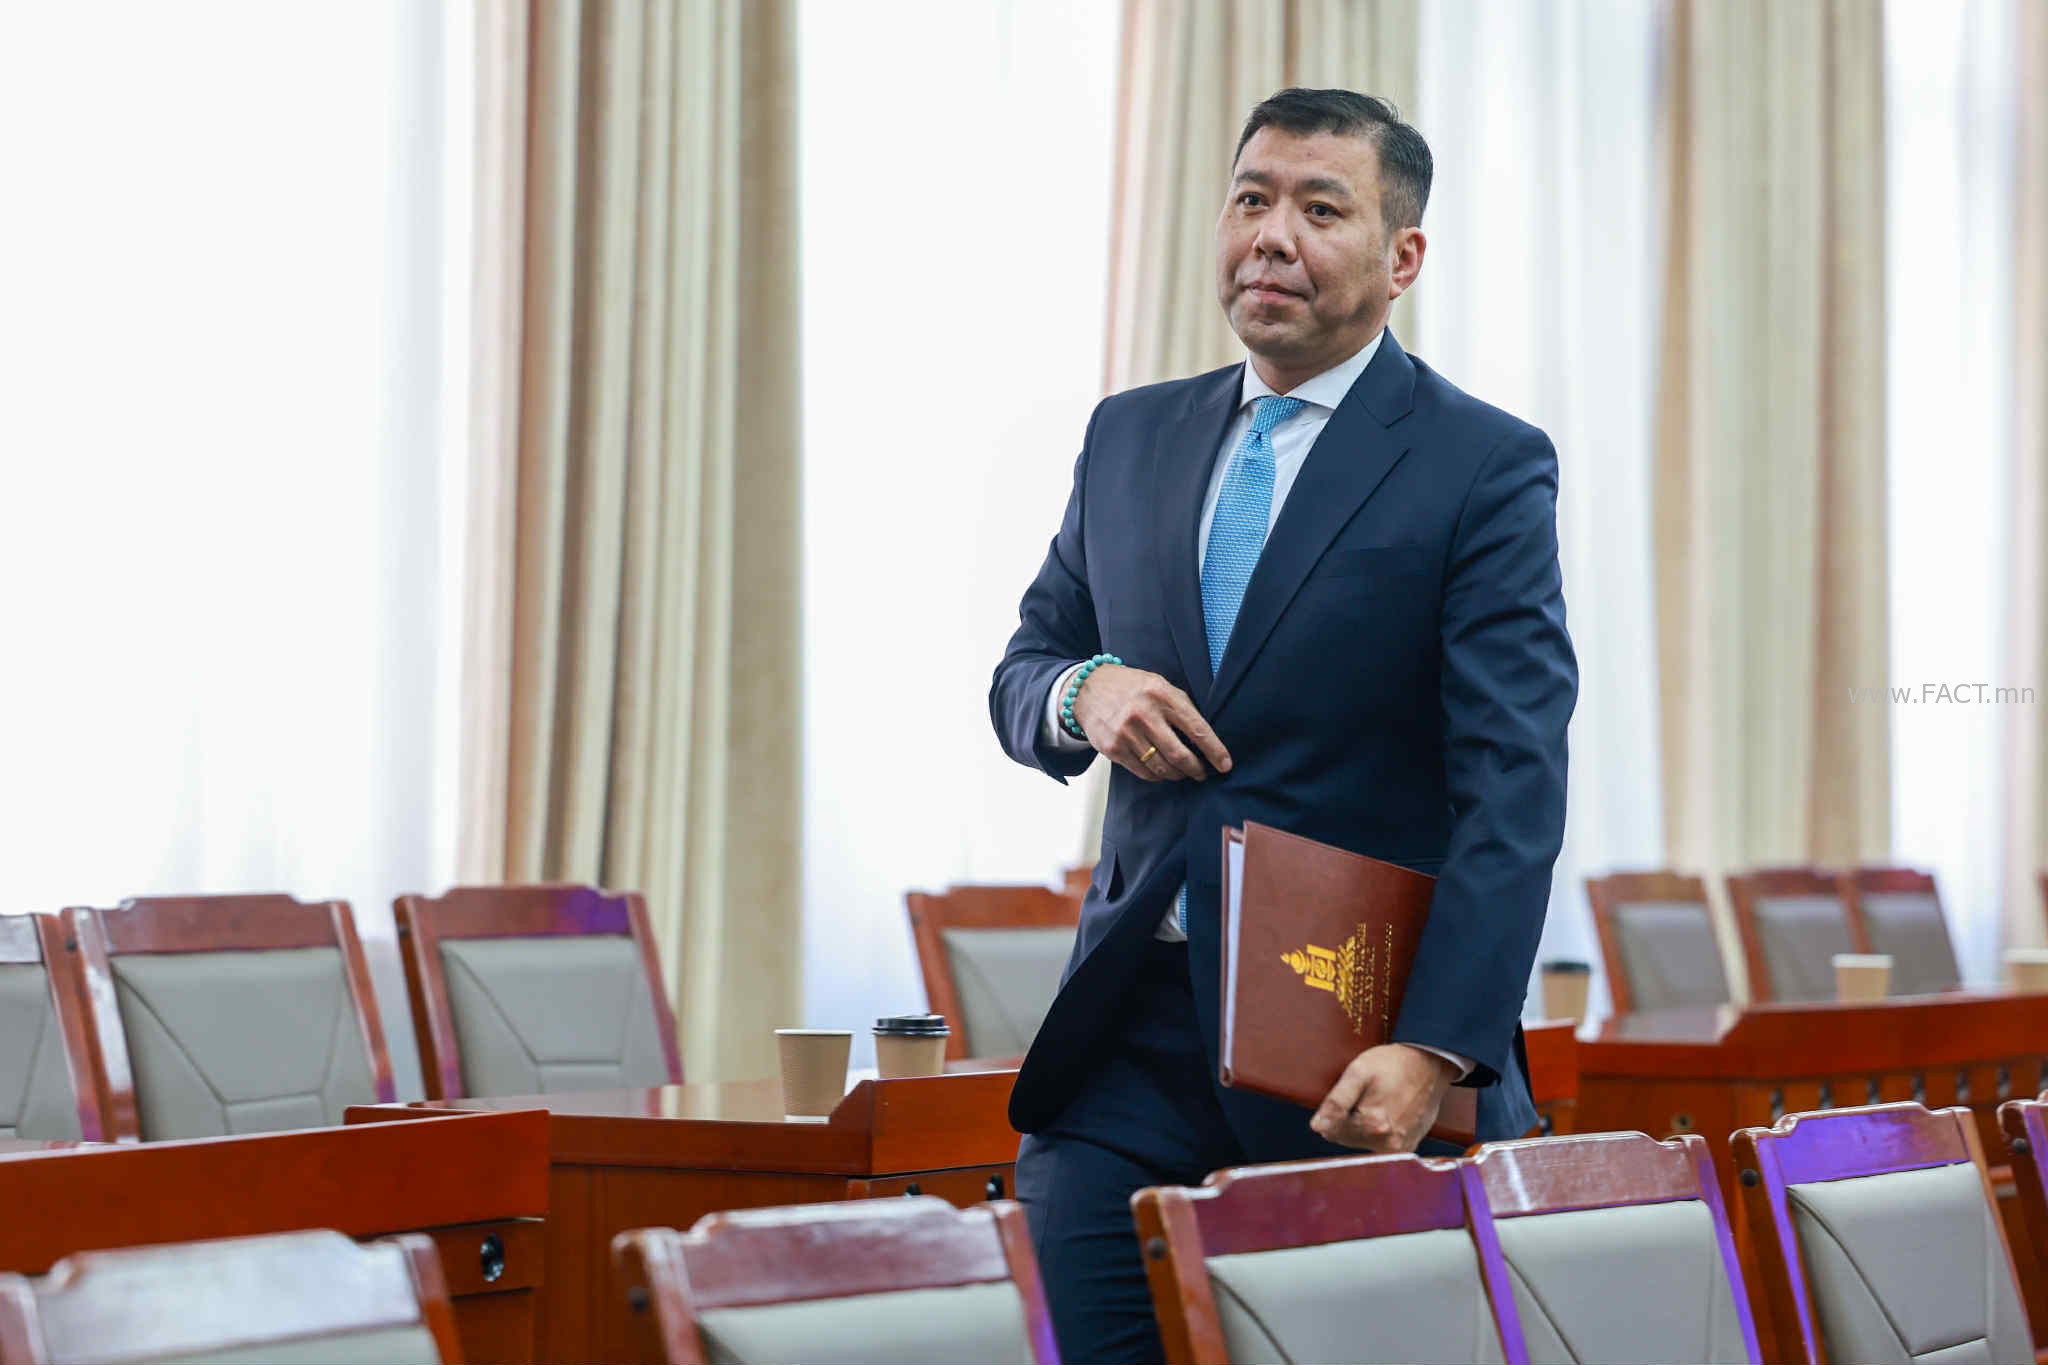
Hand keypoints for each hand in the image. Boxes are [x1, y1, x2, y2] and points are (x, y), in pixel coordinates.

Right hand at [1072, 664, 1231, 781]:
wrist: (1088, 688)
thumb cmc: (1132, 687)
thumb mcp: (1160, 685)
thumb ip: (1181, 706)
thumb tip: (1206, 738)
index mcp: (1162, 695)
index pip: (1197, 729)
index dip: (1215, 751)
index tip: (1225, 765)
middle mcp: (1144, 714)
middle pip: (1180, 755)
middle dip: (1196, 769)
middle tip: (1202, 773)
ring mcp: (1126, 733)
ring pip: (1161, 768)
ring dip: (1177, 775)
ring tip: (1182, 772)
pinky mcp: (1112, 748)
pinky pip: (1142, 772)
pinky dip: (1157, 776)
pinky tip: (1161, 770)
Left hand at [1311, 1043, 1457, 1152]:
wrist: (1429, 1064)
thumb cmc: (1393, 1064)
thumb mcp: (1359, 1072)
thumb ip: (1336, 1101)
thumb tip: (1317, 1126)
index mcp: (1373, 1125)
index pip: (1332, 1132)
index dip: (1333, 1112)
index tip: (1348, 1095)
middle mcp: (1388, 1143)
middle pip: (1347, 1139)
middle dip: (1347, 1120)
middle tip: (1363, 1095)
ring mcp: (1400, 1147)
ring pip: (1362, 1143)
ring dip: (1362, 1126)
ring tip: (1376, 1101)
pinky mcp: (1409, 1146)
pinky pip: (1380, 1145)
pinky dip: (1378, 1132)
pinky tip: (1386, 1112)